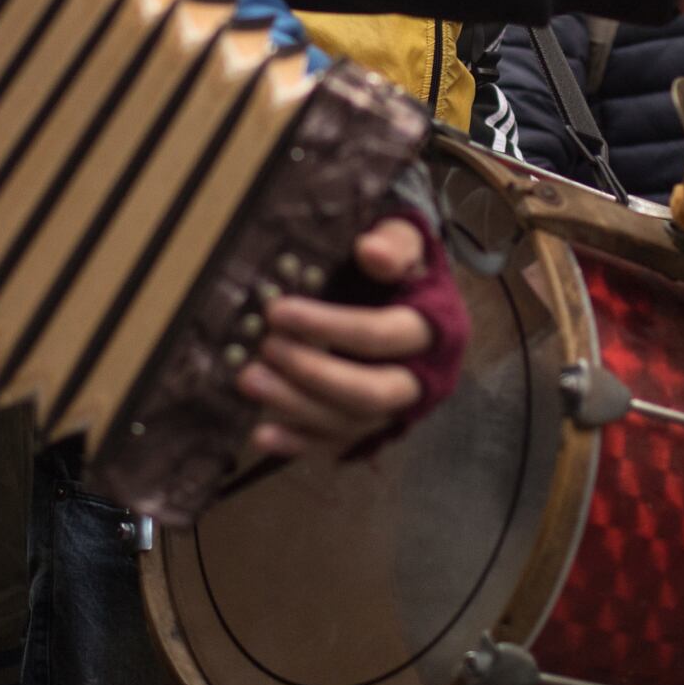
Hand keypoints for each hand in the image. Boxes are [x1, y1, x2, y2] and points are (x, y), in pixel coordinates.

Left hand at [237, 216, 429, 457]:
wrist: (411, 294)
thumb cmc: (401, 264)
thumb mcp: (405, 240)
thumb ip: (395, 242)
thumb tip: (371, 251)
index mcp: (435, 330)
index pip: (384, 335)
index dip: (331, 326)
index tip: (277, 312)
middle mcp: (420, 379)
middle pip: (371, 392)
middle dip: (314, 374)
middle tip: (265, 349)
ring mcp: (396, 410)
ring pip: (349, 422)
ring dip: (297, 406)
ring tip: (249, 381)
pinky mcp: (371, 429)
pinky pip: (336, 444)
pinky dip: (299, 444)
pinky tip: (262, 435)